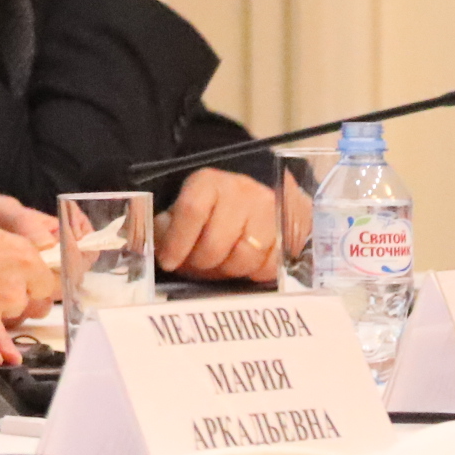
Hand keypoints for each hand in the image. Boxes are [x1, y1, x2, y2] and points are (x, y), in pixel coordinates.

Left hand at [158, 167, 281, 280]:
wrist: (251, 198)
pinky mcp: (291, 227)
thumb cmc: (209, 211)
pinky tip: (245, 266)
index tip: (169, 262)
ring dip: (228, 270)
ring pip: (245, 256)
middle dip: (202, 262)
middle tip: (196, 267)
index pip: (192, 211)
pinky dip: (256, 272)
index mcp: (208, 182)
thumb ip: (165, 228)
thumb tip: (163, 250)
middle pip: (217, 242)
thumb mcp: (179, 211)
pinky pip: (272, 264)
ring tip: (220, 266)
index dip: (178, 242)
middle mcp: (241, 191)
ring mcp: (270, 208)